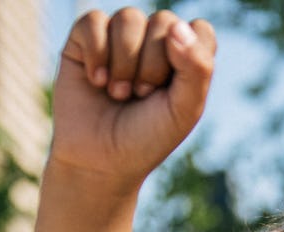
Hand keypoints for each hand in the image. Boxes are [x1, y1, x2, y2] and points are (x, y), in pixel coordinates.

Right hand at [51, 8, 215, 185]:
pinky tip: (97, 81)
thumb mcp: (183, 112)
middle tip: (141, 96)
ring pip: (129, 18)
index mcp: (184, 59)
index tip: (173, 90)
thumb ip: (197, 69)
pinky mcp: (85, 39)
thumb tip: (178, 26)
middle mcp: (153, 42)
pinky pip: (94, 20)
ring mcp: (119, 37)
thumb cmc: (146, 139)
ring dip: (124, 63)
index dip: (188, 57)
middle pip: (164, 21)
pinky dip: (97, 54)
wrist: (100, 161)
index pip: (198, 31)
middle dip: (153, 65)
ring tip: (119, 94)